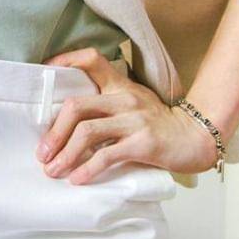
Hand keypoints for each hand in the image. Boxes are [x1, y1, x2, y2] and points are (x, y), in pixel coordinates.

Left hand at [33, 47, 218, 181]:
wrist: (195, 138)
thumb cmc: (158, 124)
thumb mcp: (133, 103)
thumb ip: (107, 103)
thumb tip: (68, 118)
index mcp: (120, 84)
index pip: (90, 59)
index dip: (65, 61)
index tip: (44, 75)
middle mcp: (124, 98)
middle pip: (77, 106)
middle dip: (54, 132)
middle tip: (42, 153)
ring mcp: (134, 120)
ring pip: (87, 132)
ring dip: (65, 154)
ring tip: (53, 170)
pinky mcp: (143, 143)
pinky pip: (107, 156)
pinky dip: (87, 169)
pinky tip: (77, 179)